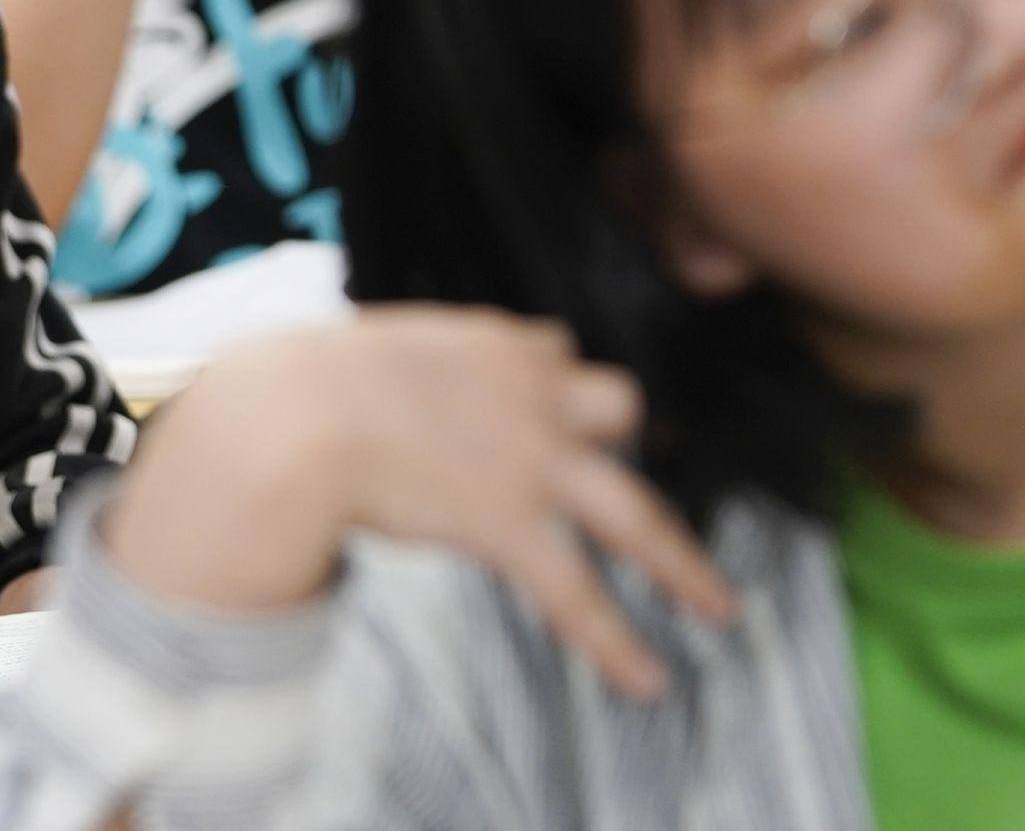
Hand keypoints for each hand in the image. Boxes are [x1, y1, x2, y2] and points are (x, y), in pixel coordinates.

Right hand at [100, 309, 736, 699]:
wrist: (304, 412)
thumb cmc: (319, 380)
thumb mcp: (388, 345)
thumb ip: (420, 361)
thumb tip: (397, 364)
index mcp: (501, 346)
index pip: (556, 351)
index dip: (555, 383)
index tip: (553, 402)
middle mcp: (537, 396)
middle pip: (622, 411)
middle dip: (645, 447)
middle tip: (674, 472)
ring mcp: (533, 462)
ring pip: (633, 512)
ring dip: (679, 563)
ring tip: (719, 605)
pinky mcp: (510, 523)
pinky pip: (576, 592)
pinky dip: (614, 642)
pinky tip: (645, 679)